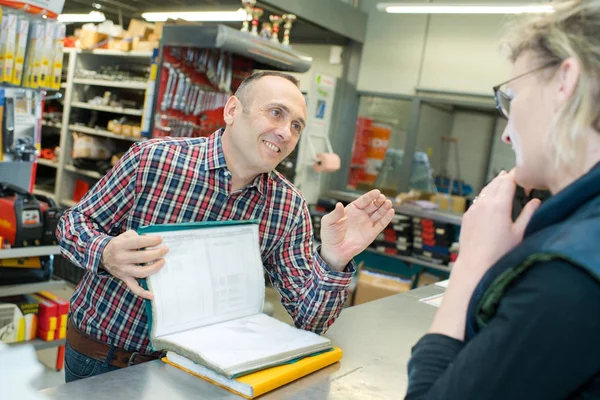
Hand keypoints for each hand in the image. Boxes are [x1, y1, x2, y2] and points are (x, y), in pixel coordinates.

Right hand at [101, 230, 168, 299]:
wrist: (102, 256)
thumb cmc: (119, 244)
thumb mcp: (125, 236)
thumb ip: (137, 236)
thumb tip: (153, 241)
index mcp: (120, 245)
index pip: (138, 242)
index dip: (151, 241)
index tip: (160, 239)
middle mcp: (121, 258)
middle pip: (143, 257)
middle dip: (157, 253)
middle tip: (165, 250)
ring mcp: (123, 270)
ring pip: (141, 272)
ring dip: (154, 268)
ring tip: (162, 261)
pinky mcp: (124, 279)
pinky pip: (134, 288)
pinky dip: (143, 293)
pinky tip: (152, 295)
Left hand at [319, 190, 394, 270]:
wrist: (334, 251)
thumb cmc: (330, 235)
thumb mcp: (328, 222)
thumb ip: (335, 213)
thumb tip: (339, 205)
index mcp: (352, 209)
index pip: (363, 201)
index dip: (370, 196)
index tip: (376, 192)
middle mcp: (361, 215)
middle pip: (373, 205)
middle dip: (378, 201)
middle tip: (382, 198)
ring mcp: (367, 224)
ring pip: (378, 213)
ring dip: (384, 208)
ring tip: (388, 203)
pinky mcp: (371, 233)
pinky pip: (381, 224)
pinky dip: (387, 218)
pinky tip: (391, 211)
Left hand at [451, 170, 540, 286]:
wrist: (475, 264)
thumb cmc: (500, 252)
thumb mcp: (519, 233)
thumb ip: (528, 214)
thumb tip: (536, 200)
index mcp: (499, 205)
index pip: (508, 182)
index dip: (516, 174)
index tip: (522, 171)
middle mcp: (484, 203)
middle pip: (495, 183)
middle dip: (505, 177)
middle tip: (513, 174)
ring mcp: (473, 209)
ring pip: (485, 190)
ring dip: (494, 184)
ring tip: (501, 181)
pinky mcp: (467, 216)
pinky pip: (477, 200)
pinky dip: (485, 195)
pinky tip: (488, 198)